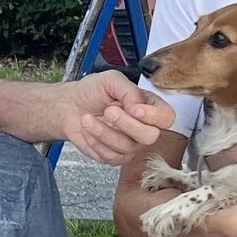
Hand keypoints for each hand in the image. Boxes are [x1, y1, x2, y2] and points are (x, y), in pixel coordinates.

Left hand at [59, 71, 175, 164]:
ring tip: (87, 118)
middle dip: (127, 125)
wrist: (70, 105)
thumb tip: (139, 107)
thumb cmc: (92, 91)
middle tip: (109, 111)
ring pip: (127, 147)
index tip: (135, 109)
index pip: (166, 117)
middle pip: (150, 137)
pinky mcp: (114, 156)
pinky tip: (87, 130)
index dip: (154, 116)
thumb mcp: (111, 80)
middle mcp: (144, 127)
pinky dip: (95, 142)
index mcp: (149, 106)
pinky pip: (110, 156)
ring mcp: (130, 144)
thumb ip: (129, 91)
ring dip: (104, 132)